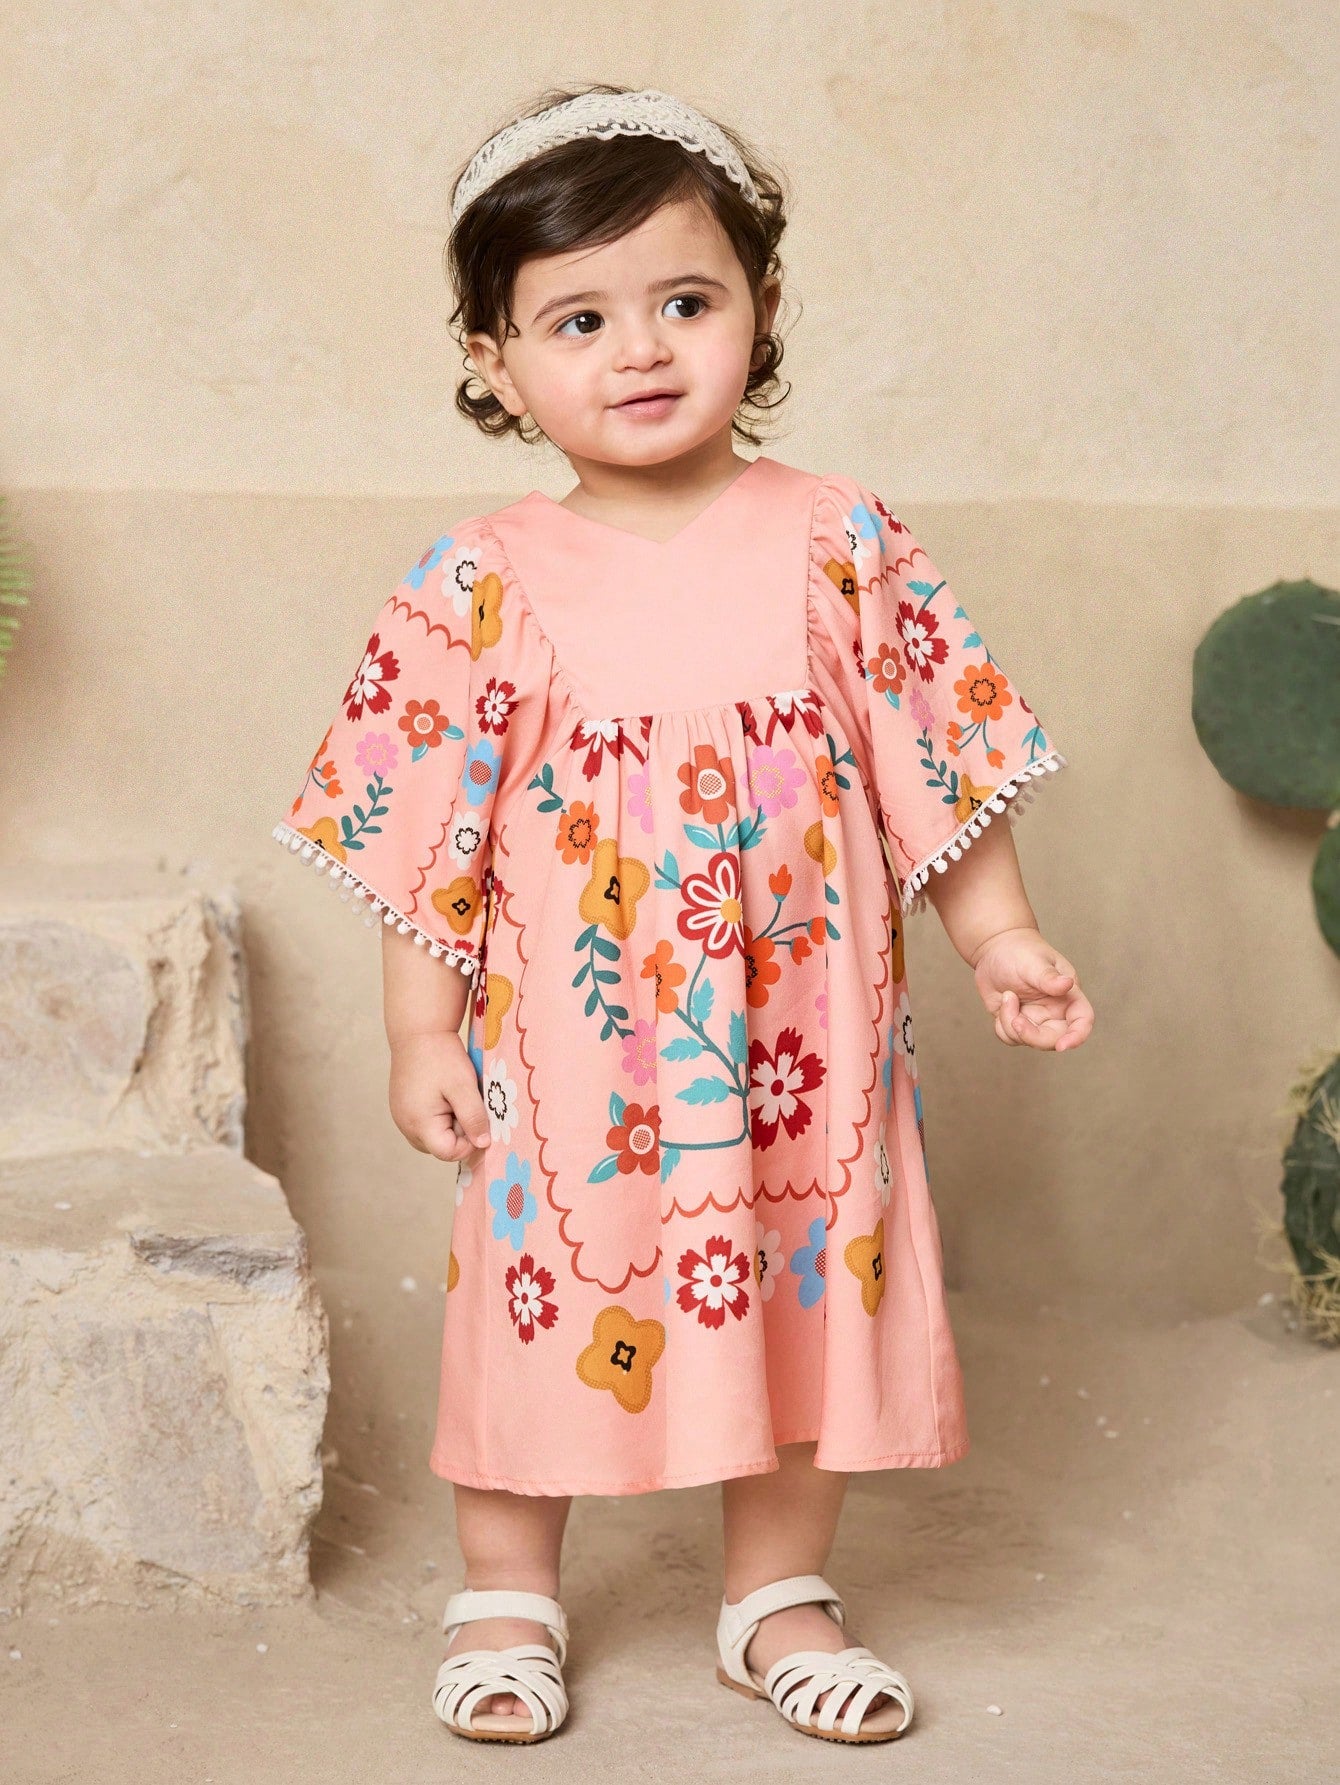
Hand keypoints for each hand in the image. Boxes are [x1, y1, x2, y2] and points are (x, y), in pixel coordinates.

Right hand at [387, 1029, 491, 1160]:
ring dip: (450, 1124)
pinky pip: (425, 1123)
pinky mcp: (402, 1108)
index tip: (479, 1120)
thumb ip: (474, 1118)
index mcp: (419, 1123)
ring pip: (434, 1136)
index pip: (448, 1153)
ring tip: (455, 1098)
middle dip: (459, 1133)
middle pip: (440, 1147)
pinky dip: (439, 1115)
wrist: (418, 1031)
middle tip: (465, 1104)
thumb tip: (483, 1144)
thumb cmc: (441, 1057)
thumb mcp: (464, 1087)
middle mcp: (405, 1125)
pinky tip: (444, 1094)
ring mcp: (401, 1117)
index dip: (469, 1142)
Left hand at [970, 926, 1093, 1051]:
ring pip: (1028, 1041)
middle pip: (1053, 1039)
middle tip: (1015, 1021)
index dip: (1077, 1036)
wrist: (995, 949)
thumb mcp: (1034, 962)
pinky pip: (1011, 1038)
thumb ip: (1049, 977)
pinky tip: (1002, 1002)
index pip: (1083, 1020)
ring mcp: (1035, 1019)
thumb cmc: (1020, 951)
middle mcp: (1055, 1012)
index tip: (1063, 1046)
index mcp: (1068, 996)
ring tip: (1006, 995)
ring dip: (1011, 1023)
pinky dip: (1001, 1025)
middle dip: (1033, 1036)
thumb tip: (1068, 984)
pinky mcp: (1017, 1022)